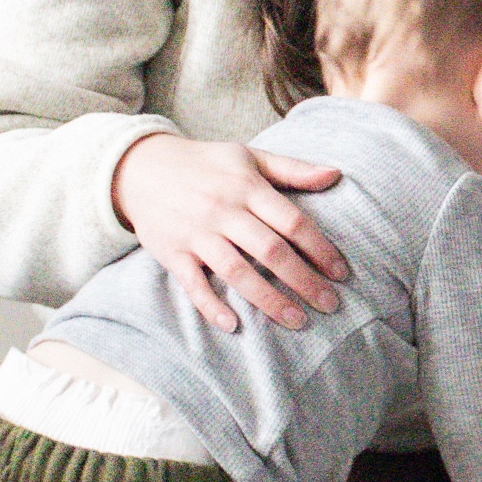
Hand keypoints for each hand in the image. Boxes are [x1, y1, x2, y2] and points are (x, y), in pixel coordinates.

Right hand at [112, 132, 349, 333]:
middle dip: (304, 281)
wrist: (140, 167)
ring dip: (269, 300)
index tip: (342, 273)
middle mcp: (223, 211)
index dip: (320, 249)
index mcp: (247, 188)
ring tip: (297, 321)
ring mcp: (196, 234)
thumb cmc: (205, 165)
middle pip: (270, 251)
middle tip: (330, 305)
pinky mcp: (172, 253)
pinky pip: (193, 285)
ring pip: (237, 272)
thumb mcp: (249, 157)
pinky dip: (211, 306)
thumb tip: (335, 175)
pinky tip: (234, 325)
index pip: (292, 222)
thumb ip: (293, 169)